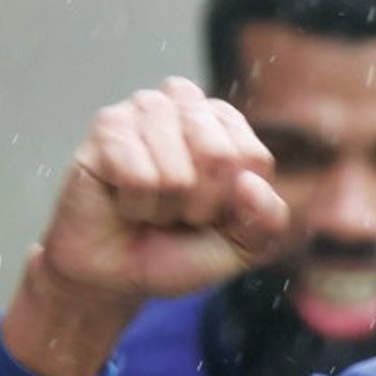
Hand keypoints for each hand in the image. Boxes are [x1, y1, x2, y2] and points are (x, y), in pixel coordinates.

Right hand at [2, 77, 288, 375]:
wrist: (115, 274)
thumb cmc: (179, 249)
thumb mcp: (242, 245)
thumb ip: (267, 220)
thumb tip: (251, 184)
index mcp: (227, 120)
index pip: (253, 160)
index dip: (232, 202)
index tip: (209, 211)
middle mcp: (186, 101)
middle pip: (219, 158)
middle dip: (200, 204)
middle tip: (177, 211)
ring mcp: (144, 107)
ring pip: (177, 173)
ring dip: (164, 206)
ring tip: (150, 205)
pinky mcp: (107, 126)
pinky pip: (139, 177)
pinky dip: (134, 204)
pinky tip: (123, 200)